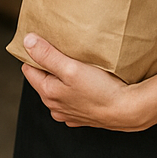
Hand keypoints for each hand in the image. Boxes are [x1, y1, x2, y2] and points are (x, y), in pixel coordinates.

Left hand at [20, 33, 147, 131]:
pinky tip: (87, 82)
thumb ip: (47, 55)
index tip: (47, 44)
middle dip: (51, 65)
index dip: (36, 54)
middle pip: (43, 78)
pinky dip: (76, 89)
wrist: (130, 111)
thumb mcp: (71, 68)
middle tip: (65, 52)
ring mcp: (69, 113)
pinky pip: (73, 98)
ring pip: (58, 88)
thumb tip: (27, 41)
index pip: (29, 68)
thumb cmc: (101, 90)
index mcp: (47, 94)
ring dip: (64, 77)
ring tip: (77, 66)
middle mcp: (55, 107)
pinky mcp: (84, 116)